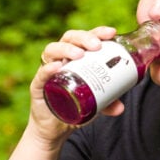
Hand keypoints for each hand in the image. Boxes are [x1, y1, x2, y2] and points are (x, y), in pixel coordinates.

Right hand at [29, 26, 119, 147]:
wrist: (55, 127)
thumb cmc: (75, 106)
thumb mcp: (96, 103)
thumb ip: (109, 103)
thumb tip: (120, 108)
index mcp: (77, 58)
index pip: (85, 38)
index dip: (97, 32)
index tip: (112, 33)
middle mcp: (62, 59)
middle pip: (69, 39)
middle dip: (84, 38)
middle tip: (97, 45)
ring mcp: (48, 70)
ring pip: (52, 50)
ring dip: (67, 49)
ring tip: (80, 55)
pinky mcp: (38, 85)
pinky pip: (41, 74)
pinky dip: (48, 68)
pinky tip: (57, 67)